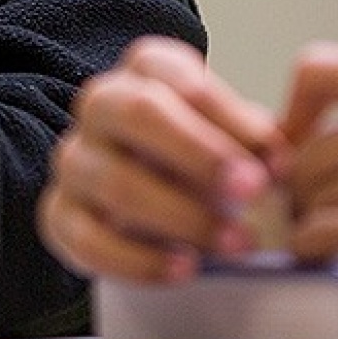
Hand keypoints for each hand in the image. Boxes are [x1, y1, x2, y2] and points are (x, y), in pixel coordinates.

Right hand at [38, 37, 286, 283]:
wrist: (148, 197)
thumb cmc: (199, 157)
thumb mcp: (233, 136)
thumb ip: (259, 142)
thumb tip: (280, 160)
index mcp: (144, 69)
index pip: (182, 80)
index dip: (231, 118)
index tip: (277, 161)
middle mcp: (100, 104)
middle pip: (138, 113)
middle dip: (200, 155)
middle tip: (254, 192)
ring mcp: (73, 159)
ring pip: (115, 181)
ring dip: (182, 216)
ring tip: (236, 242)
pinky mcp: (57, 214)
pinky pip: (89, 240)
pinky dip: (141, 260)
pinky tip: (186, 268)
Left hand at [280, 42, 337, 257]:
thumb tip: (306, 140)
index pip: (314, 69)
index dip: (292, 112)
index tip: (296, 143)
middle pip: (306, 155)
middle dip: (308, 190)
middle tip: (329, 212)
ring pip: (310, 199)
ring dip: (319, 225)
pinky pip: (322, 236)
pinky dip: (324, 251)